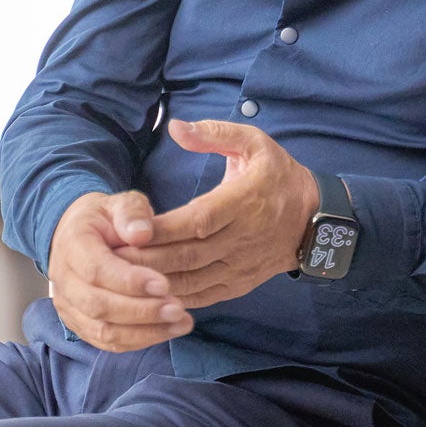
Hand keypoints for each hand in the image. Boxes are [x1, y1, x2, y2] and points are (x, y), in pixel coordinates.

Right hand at [46, 190, 192, 351]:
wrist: (81, 234)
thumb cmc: (106, 218)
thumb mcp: (120, 203)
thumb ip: (132, 213)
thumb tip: (142, 234)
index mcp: (72, 244)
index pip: (96, 269)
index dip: (130, 281)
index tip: (164, 284)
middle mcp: (63, 279)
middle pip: (98, 305)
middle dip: (141, 311)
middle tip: (178, 309)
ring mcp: (68, 305)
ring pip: (102, 330)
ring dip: (144, 331)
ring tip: (181, 322)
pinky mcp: (80, 323)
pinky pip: (107, 341)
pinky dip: (139, 340)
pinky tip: (167, 330)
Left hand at [120, 119, 319, 308]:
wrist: (316, 219)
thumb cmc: (279, 176)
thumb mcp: (254, 143)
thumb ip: (214, 134)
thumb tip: (175, 127)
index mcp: (244, 201)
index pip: (199, 219)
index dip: (165, 228)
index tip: (132, 229)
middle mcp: (242, 238)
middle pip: (189, 254)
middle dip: (147, 259)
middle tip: (109, 257)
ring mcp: (241, 265)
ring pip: (193, 280)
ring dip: (155, 282)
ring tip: (119, 278)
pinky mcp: (239, 283)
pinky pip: (203, 295)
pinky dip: (175, 298)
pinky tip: (148, 296)